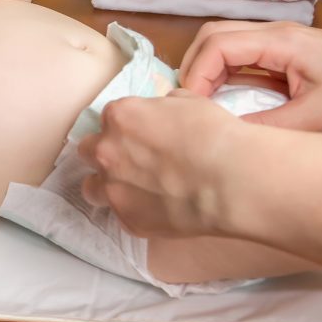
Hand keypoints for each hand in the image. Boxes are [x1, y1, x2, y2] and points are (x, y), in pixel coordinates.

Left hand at [78, 90, 246, 237]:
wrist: (232, 181)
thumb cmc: (215, 135)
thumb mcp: (189, 102)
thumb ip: (161, 106)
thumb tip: (160, 112)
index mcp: (119, 117)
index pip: (109, 118)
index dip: (126, 126)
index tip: (141, 134)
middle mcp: (106, 151)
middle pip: (89, 150)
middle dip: (107, 153)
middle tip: (132, 160)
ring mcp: (113, 188)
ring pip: (91, 187)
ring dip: (107, 185)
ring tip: (132, 189)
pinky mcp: (127, 219)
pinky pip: (121, 214)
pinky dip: (135, 210)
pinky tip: (157, 209)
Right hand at [179, 21, 321, 132]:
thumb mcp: (316, 118)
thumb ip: (266, 127)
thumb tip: (222, 134)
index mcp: (281, 42)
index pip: (217, 45)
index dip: (197, 74)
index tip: (194, 107)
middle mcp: (274, 33)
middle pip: (213, 35)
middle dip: (193, 67)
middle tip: (192, 104)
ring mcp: (277, 40)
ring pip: (222, 42)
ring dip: (205, 69)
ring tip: (203, 103)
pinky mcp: (280, 52)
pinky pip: (238, 55)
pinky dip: (220, 73)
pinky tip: (222, 99)